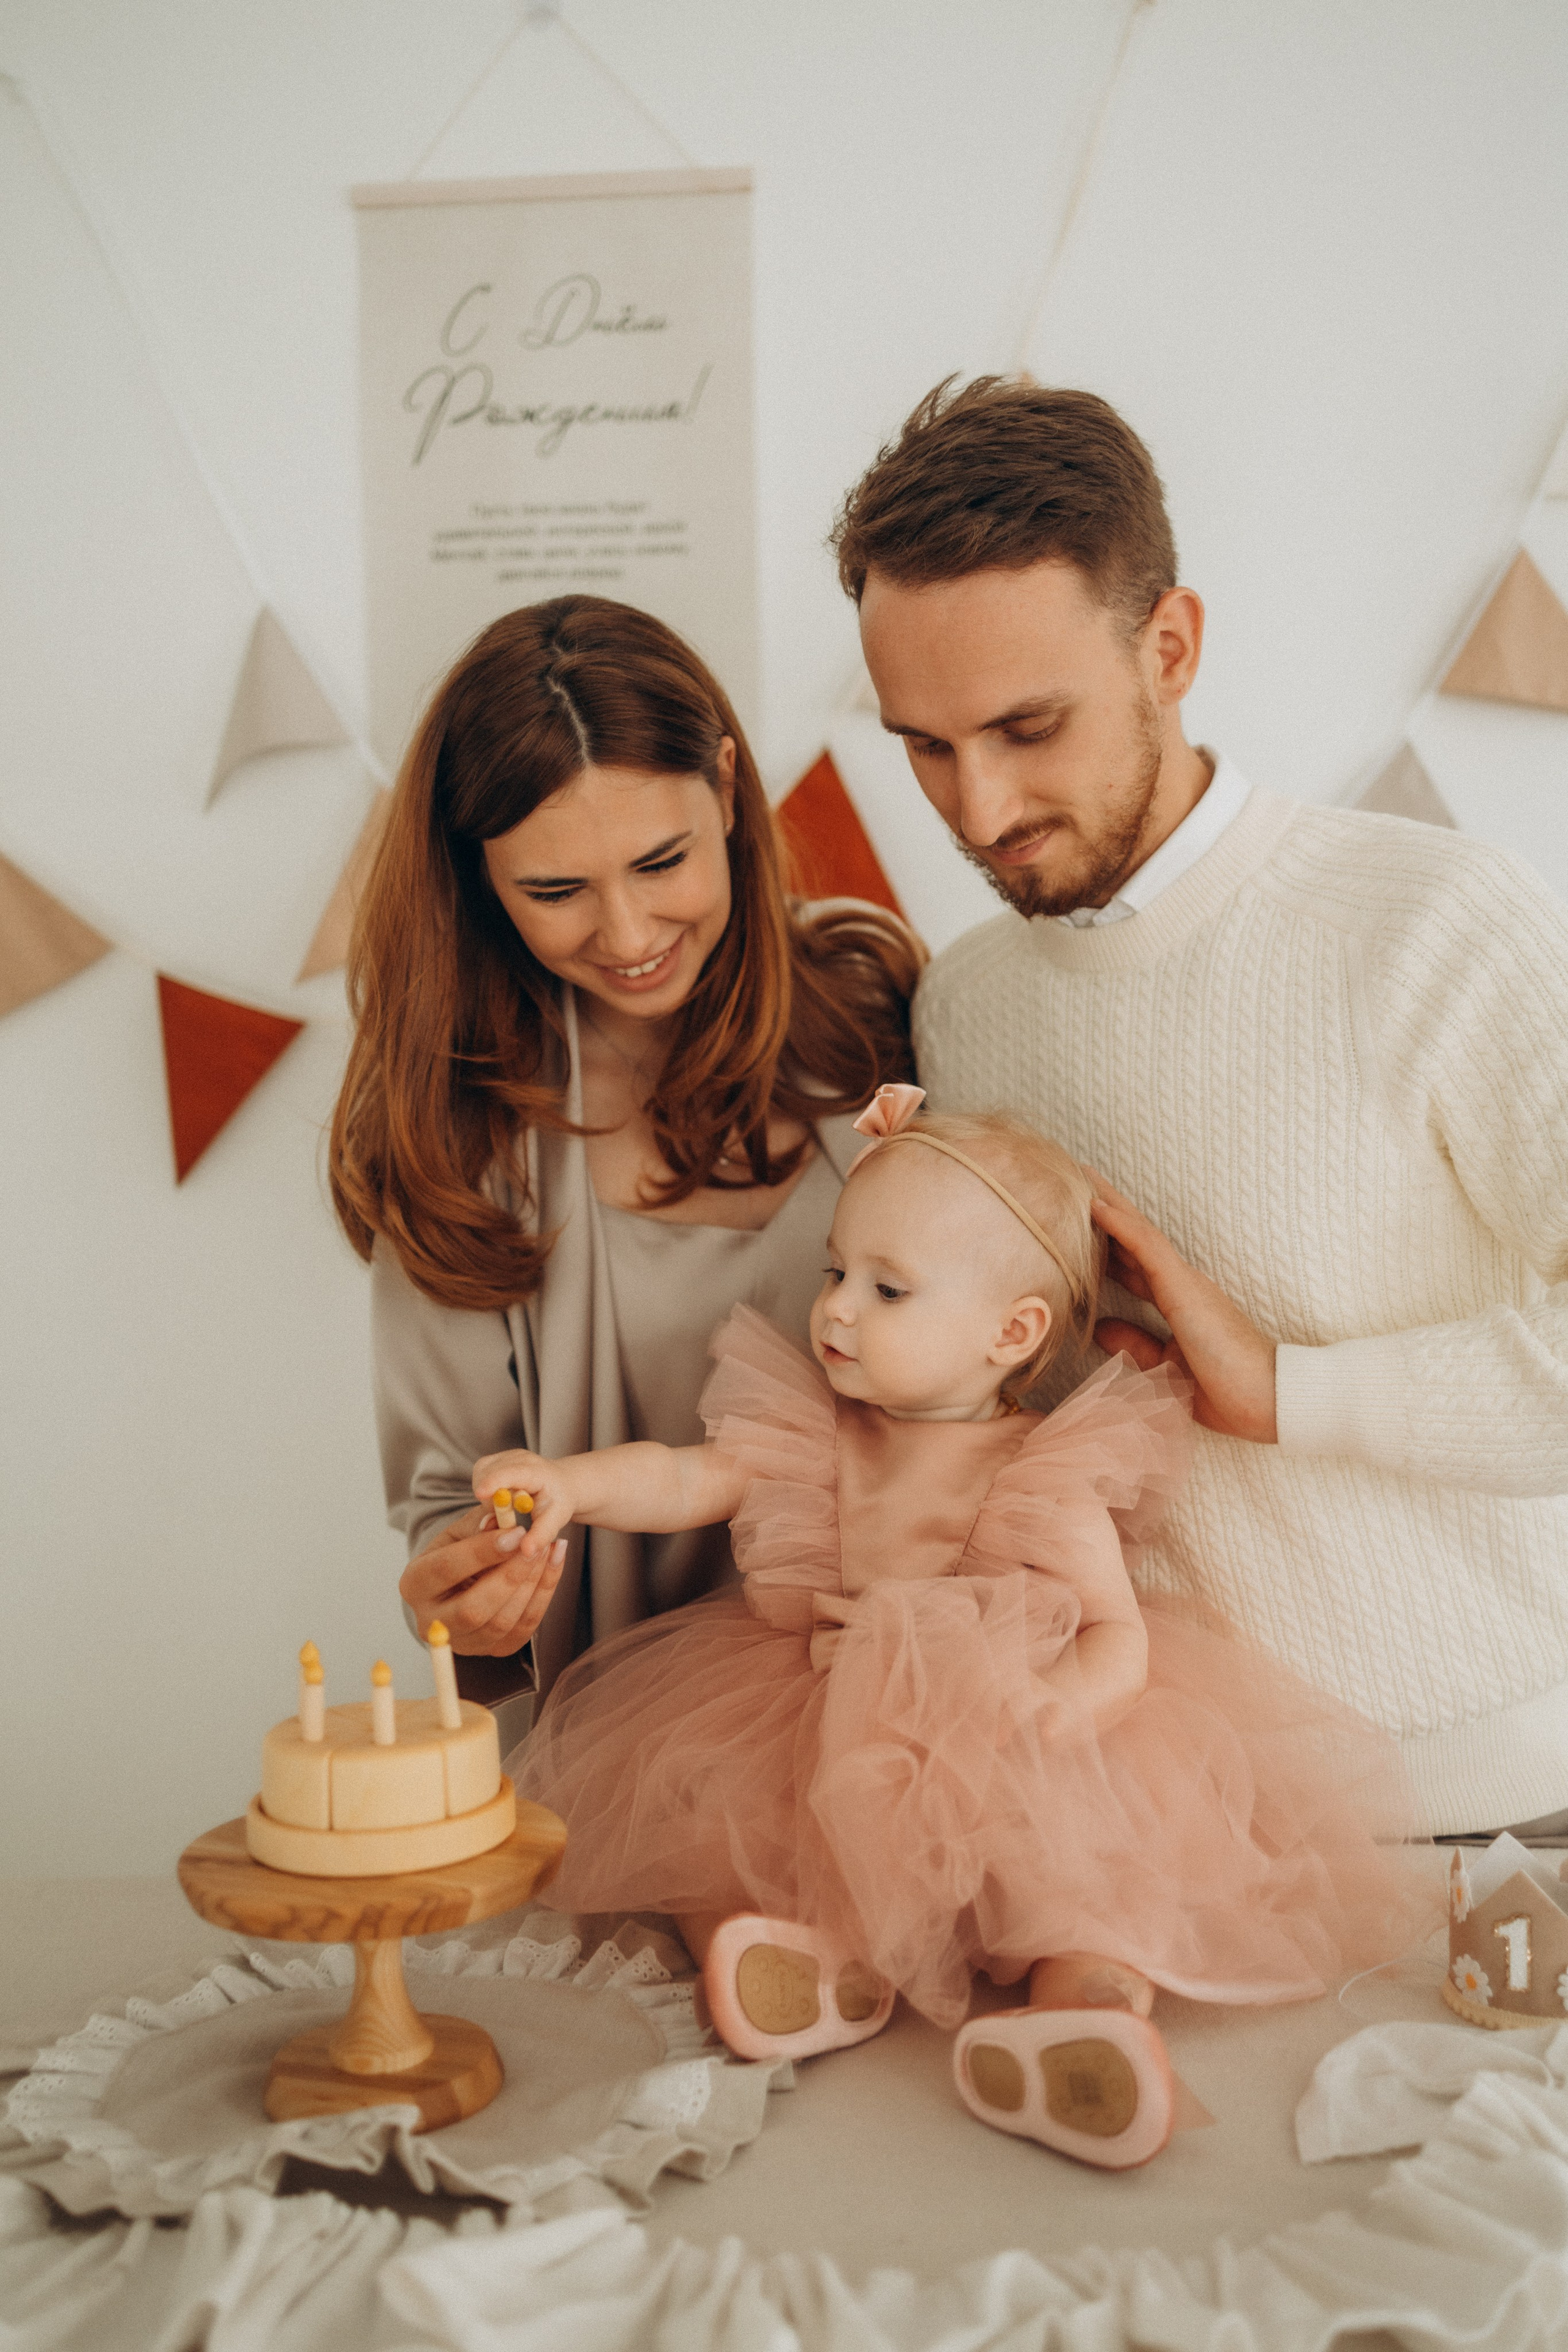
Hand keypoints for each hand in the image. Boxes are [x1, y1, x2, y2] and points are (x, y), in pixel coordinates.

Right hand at [399, 1500, 565, 1657]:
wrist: (462, 1581)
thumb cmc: (459, 1550)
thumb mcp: (461, 1531)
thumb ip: (478, 1523)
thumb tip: (498, 1519)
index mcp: (414, 1584)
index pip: (445, 1570)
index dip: (482, 1552)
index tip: (516, 1532)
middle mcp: (431, 1622)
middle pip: (472, 1609)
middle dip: (510, 1576)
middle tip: (537, 1546)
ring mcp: (461, 1643)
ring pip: (501, 1623)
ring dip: (532, 1585)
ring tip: (550, 1550)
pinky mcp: (491, 1651)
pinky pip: (523, 1629)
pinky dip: (543, 1595)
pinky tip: (553, 1564)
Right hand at [472, 1447, 579, 1565]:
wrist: (560, 1485)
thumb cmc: (558, 1502)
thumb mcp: (556, 1521)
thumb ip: (541, 1535)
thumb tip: (526, 1552)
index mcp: (536, 1471)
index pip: (511, 1472)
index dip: (494, 1482)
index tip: (481, 1494)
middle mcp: (519, 1458)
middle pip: (488, 1472)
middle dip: (489, 1498)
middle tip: (506, 1514)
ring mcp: (506, 1456)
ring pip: (480, 1473)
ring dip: (486, 1494)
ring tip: (507, 1506)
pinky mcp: (496, 1459)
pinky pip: (480, 1473)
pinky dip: (485, 1488)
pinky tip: (501, 1498)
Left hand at [1087, 1171, 1277, 1442]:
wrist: (1269, 1399)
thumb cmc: (1227, 1390)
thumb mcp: (1167, 1366)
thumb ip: (1135, 1344)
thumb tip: (1099, 1327)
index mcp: (1179, 1303)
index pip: (1136, 1266)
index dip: (1109, 1246)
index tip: (1082, 1227)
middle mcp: (1181, 1285)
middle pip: (1136, 1240)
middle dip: (1107, 1213)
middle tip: (1076, 1183)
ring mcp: (1184, 1282)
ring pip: (1139, 1233)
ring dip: (1109, 1204)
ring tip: (1081, 1176)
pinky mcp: (1185, 1287)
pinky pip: (1147, 1247)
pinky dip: (1120, 1225)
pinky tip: (1096, 1205)